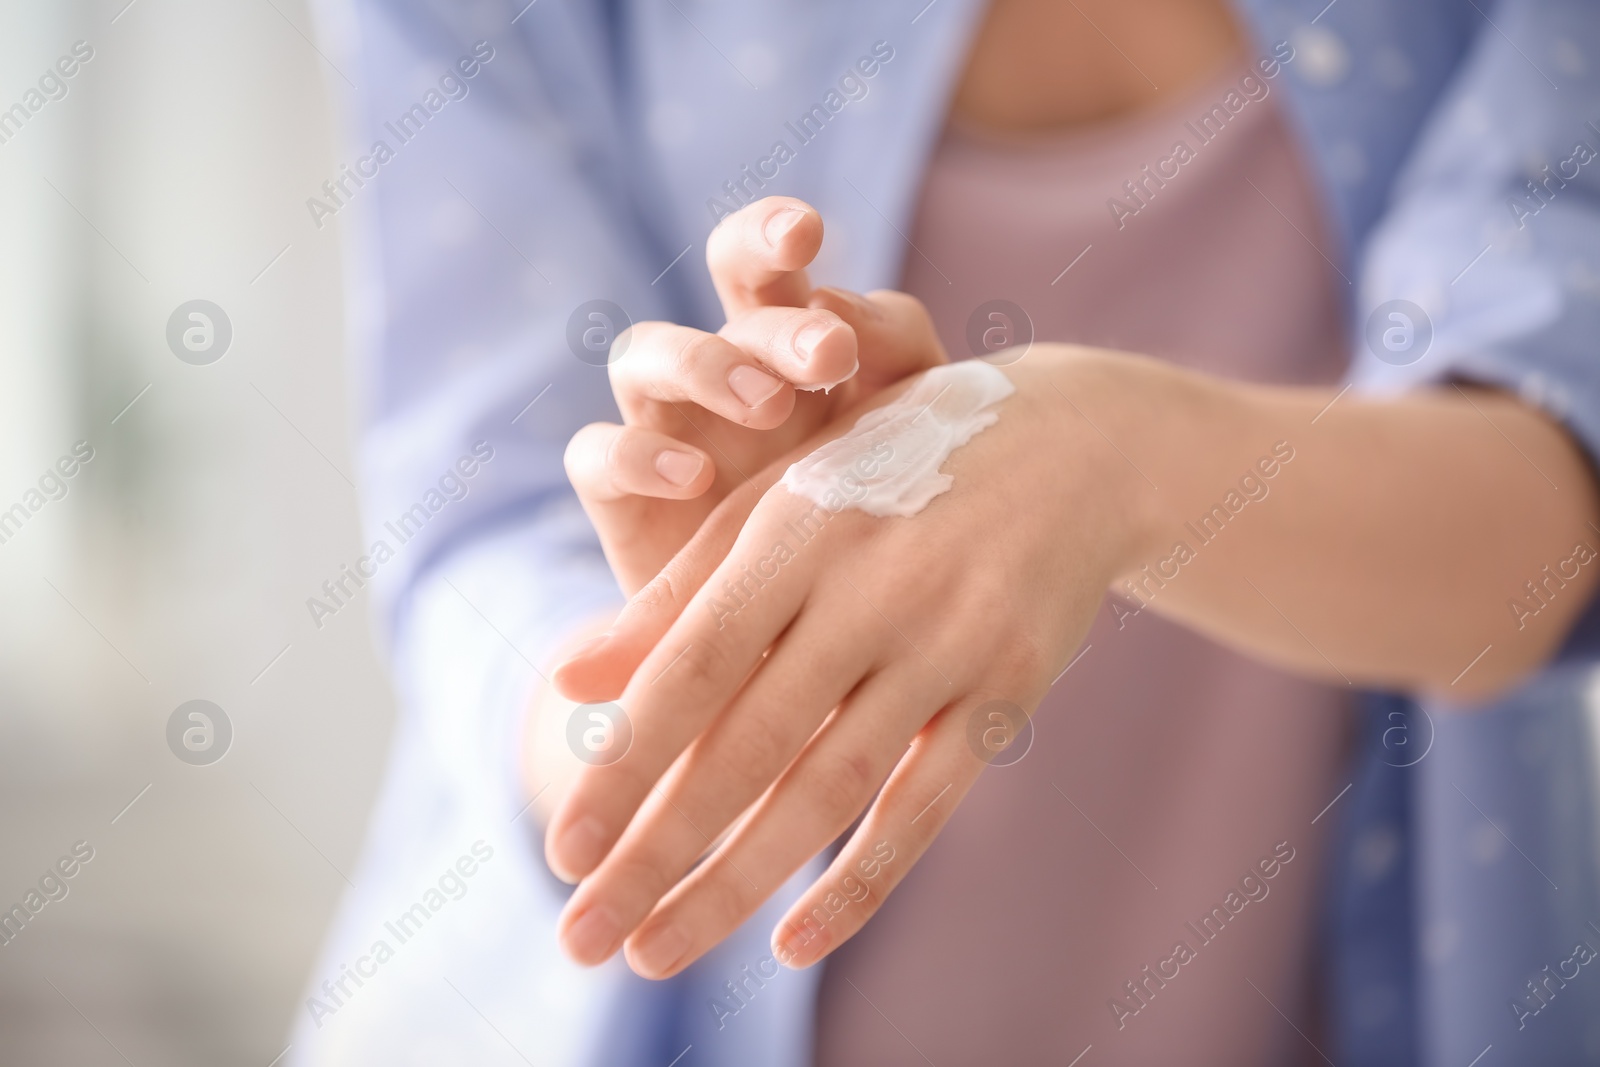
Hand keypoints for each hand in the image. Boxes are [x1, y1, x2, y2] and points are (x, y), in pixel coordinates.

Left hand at [546, 348, 1154, 976]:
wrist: (1074, 443)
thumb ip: (677, 592)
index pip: (694, 664)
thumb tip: (565, 681)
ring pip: (831, 787)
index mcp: (798, 530)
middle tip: (584, 940)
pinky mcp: (1009, 687)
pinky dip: (863, 880)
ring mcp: (950, 640)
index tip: (562, 848)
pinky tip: (793, 944)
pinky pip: (929, 801)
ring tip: (655, 953)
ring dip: (737, 882)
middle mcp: (872, 587)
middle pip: (750, 743)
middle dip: (657, 850)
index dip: (626, 761)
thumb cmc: (892, 470)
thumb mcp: (784, 502)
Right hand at [560, 197, 946, 681]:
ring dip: (702, 367)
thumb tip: (849, 312)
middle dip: (767, 314)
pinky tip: (693, 477)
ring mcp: (663, 427)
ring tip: (770, 407)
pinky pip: (597, 454)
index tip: (806, 230)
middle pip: (705, 304)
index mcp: (786, 342)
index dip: (770, 233)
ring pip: (642, 356)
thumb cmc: (872, 526)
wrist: (811, 648)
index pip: (765, 264)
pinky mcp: (619, 497)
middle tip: (829, 356)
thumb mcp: (908, 440)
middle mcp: (720, 371)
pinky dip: (637, 455)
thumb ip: (901, 360)